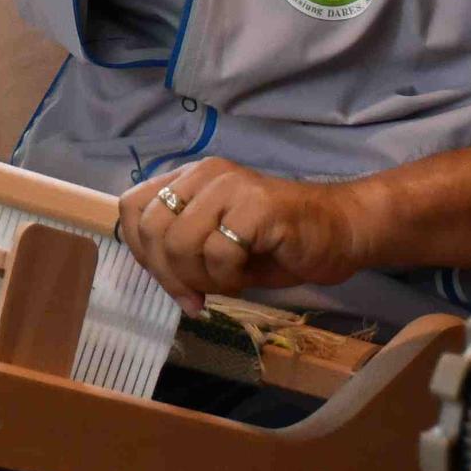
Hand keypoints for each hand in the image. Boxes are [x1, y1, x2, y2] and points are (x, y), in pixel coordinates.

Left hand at [115, 157, 371, 311]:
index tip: (169, 280)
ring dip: (201, 278)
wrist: (339, 233)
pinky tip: (247, 276)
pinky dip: (228, 278)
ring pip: (180, 242)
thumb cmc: (277, 244)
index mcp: (188, 179)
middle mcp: (204, 174)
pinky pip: (219, 252)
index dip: (140, 251)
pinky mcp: (257, 205)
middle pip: (151, 228)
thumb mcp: (216, 246)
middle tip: (196, 295)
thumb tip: (160, 278)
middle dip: (169, 274)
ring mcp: (230, 185)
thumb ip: (181, 251)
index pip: (131, 208)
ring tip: (228, 282)